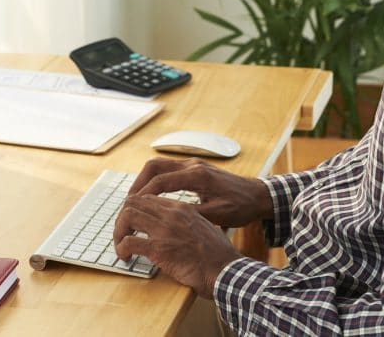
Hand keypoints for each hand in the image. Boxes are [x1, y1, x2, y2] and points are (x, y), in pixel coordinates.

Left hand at [113, 193, 240, 298]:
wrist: (225, 270)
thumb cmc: (218, 254)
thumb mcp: (203, 227)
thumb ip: (186, 222)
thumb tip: (172, 228)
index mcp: (181, 208)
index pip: (148, 198)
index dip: (135, 208)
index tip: (131, 222)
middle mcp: (171, 214)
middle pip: (134, 202)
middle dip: (122, 216)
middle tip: (122, 232)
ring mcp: (164, 230)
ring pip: (127, 216)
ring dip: (118, 230)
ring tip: (120, 244)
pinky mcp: (159, 248)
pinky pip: (129, 241)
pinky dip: (121, 248)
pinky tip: (124, 256)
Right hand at [127, 157, 273, 227]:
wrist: (256, 195)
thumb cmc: (240, 207)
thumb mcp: (217, 215)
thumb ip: (192, 215)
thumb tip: (167, 219)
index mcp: (197, 175)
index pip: (161, 180)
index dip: (143, 194)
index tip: (130, 207)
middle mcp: (192, 164)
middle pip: (154, 166)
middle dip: (138, 183)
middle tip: (127, 201)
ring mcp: (193, 163)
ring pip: (159, 164)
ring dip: (145, 180)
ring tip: (135, 198)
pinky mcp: (194, 167)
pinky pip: (167, 168)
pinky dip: (155, 179)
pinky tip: (152, 194)